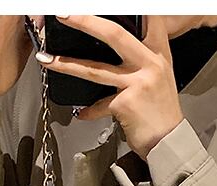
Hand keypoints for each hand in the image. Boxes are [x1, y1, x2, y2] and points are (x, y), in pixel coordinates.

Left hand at [35, 15, 183, 156]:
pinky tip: (82, 114)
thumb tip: (117, 51)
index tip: (104, 3)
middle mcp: (150, 63)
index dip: (132, 8)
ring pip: (96, 69)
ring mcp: (137, 83)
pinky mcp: (125, 104)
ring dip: (68, 64)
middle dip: (86, 21)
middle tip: (65, 14)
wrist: (169, 142)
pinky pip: (98, 105)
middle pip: (114, 34)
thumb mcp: (158, 78)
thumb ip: (141, 60)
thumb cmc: (161, 112)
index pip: (148, 20)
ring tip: (48, 60)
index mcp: (158, 53)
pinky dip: (88, 111)